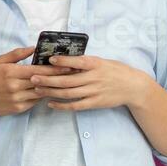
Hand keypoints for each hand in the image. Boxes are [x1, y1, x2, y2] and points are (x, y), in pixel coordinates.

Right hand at [0, 46, 74, 117]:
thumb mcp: (0, 61)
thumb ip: (17, 54)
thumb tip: (33, 47)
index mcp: (11, 72)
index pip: (38, 70)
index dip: (54, 69)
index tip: (68, 66)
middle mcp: (15, 86)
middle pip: (42, 82)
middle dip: (59, 78)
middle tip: (73, 74)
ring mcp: (17, 98)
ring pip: (41, 93)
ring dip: (52, 88)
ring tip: (66, 83)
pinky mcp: (19, 108)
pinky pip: (35, 101)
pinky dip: (42, 96)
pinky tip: (49, 91)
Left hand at [31, 53, 154, 111]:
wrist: (133, 87)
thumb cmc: (114, 71)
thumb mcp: (101, 62)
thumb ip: (84, 62)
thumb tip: (63, 60)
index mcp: (95, 64)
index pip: (77, 61)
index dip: (63, 61)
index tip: (49, 59)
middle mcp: (94, 78)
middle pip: (67, 79)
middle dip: (48, 79)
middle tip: (33, 78)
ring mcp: (94, 91)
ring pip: (68, 93)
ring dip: (51, 92)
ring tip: (37, 89)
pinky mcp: (94, 103)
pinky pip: (75, 105)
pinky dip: (62, 105)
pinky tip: (50, 103)